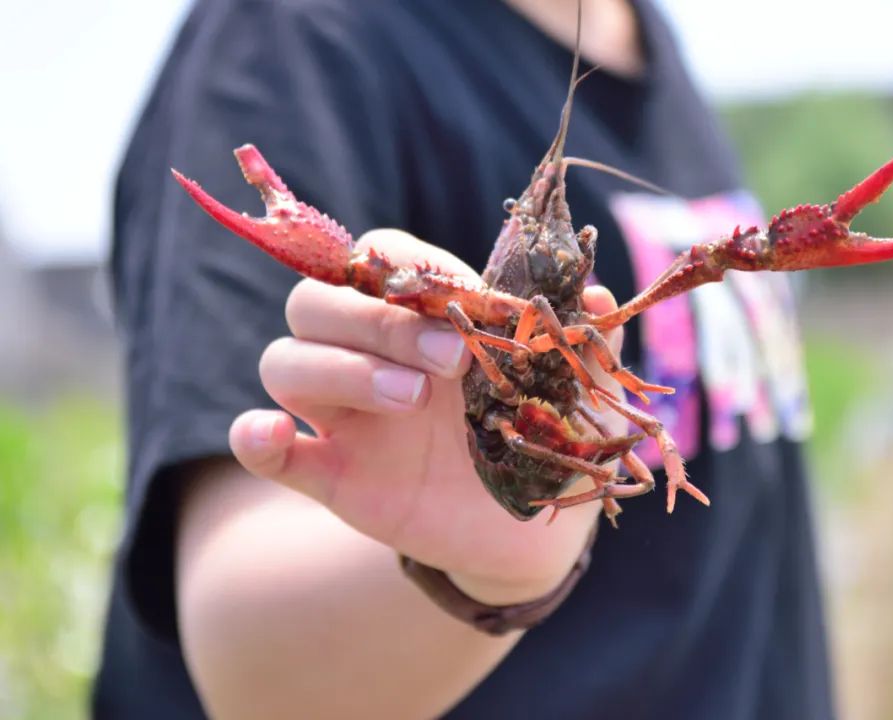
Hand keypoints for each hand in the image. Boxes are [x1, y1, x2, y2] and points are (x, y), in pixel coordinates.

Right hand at [228, 229, 627, 604]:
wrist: (532, 529)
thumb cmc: (547, 440)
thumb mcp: (576, 395)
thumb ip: (585, 347)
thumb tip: (596, 297)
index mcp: (426, 318)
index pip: (382, 257)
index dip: (413, 270)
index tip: (471, 303)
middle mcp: (373, 354)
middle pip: (318, 302)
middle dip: (377, 320)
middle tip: (451, 360)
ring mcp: (344, 414)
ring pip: (285, 360)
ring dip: (339, 368)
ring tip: (411, 400)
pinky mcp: (330, 474)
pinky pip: (264, 447)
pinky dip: (255, 436)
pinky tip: (274, 436)